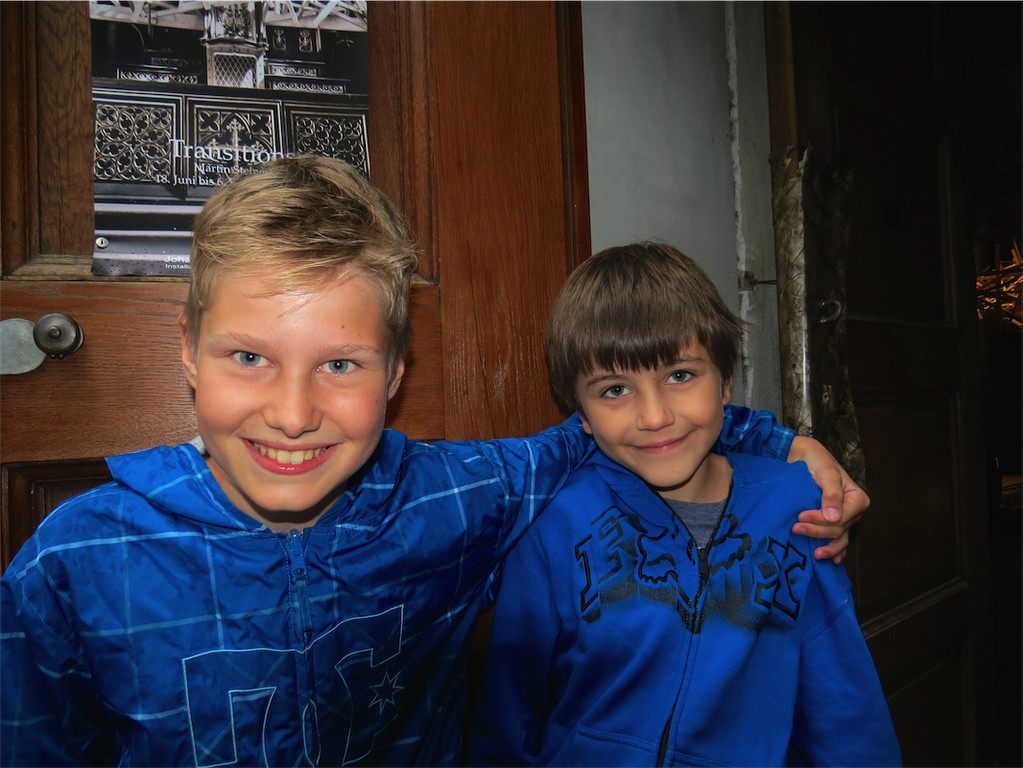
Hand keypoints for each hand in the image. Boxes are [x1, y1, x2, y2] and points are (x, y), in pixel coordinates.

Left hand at [786, 435, 868, 563]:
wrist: (805, 457)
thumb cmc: (817, 462)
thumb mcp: (826, 473)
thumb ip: (831, 494)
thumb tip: (835, 518)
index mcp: (857, 499)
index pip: (841, 518)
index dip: (821, 520)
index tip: (801, 516)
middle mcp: (853, 512)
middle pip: (838, 530)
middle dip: (817, 532)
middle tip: (796, 528)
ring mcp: (844, 519)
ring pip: (838, 538)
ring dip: (827, 547)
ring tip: (815, 555)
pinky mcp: (832, 522)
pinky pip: (837, 540)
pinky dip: (835, 551)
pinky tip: (833, 561)